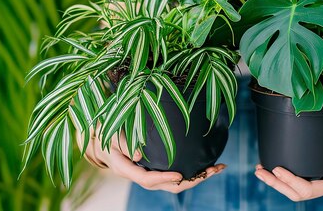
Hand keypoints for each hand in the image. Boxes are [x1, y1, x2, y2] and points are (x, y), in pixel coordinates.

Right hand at [84, 131, 225, 192]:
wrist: (105, 143)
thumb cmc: (109, 137)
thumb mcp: (112, 136)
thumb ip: (125, 143)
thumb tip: (139, 155)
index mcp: (127, 169)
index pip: (148, 179)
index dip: (164, 178)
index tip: (180, 175)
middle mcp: (141, 176)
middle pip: (168, 186)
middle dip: (191, 180)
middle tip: (211, 171)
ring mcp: (150, 174)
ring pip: (175, 183)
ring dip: (197, 177)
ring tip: (217, 168)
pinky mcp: (158, 170)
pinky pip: (176, 175)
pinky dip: (193, 171)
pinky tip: (209, 165)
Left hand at [254, 127, 322, 201]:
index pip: (310, 189)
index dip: (291, 181)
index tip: (277, 169)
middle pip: (299, 194)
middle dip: (277, 184)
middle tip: (260, 171)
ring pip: (296, 192)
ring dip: (277, 183)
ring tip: (260, 171)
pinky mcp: (319, 177)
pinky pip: (299, 183)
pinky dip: (284, 179)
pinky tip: (272, 169)